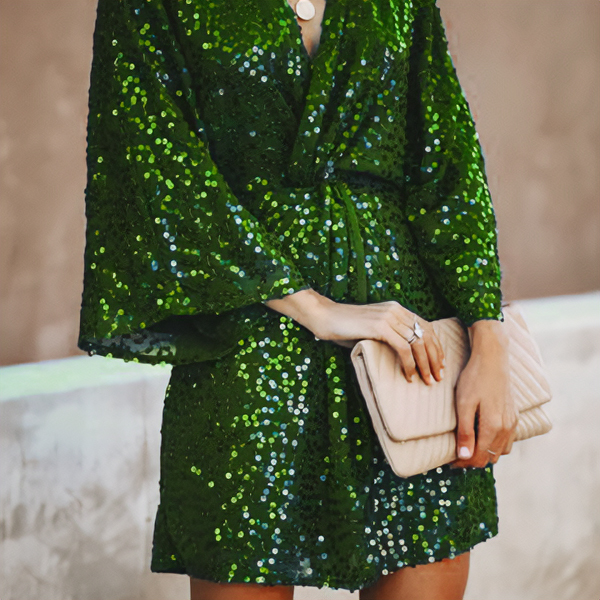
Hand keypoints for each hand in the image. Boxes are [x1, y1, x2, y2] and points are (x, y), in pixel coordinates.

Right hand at [264, 288, 443, 384]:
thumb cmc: (345, 327)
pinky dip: (409, 364)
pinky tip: (408, 376)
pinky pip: (403, 348)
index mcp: (396, 308)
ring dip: (425, 364)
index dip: (436, 346)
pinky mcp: (380, 326)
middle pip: (426, 334)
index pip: (425, 326)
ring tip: (427, 380)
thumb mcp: (372, 329)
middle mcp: (396, 310)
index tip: (440, 363)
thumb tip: (406, 356)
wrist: (325, 317)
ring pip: (417, 343)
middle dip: (435, 358)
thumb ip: (389, 335)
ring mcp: (388, 317)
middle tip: (438, 377)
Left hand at [451, 320, 517, 467]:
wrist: (492, 359)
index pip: (479, 457)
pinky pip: (507, 441)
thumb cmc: (474, 380)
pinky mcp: (514, 416)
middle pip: (490, 457)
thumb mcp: (464, 405)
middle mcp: (507, 428)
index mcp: (493, 427)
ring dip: (485, 453)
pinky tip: (483, 437)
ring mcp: (512, 422)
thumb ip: (465, 432)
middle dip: (473, 460)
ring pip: (500, 451)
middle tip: (456, 455)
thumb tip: (464, 457)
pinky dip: (495, 445)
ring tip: (468, 448)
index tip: (450, 461)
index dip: (463, 463)